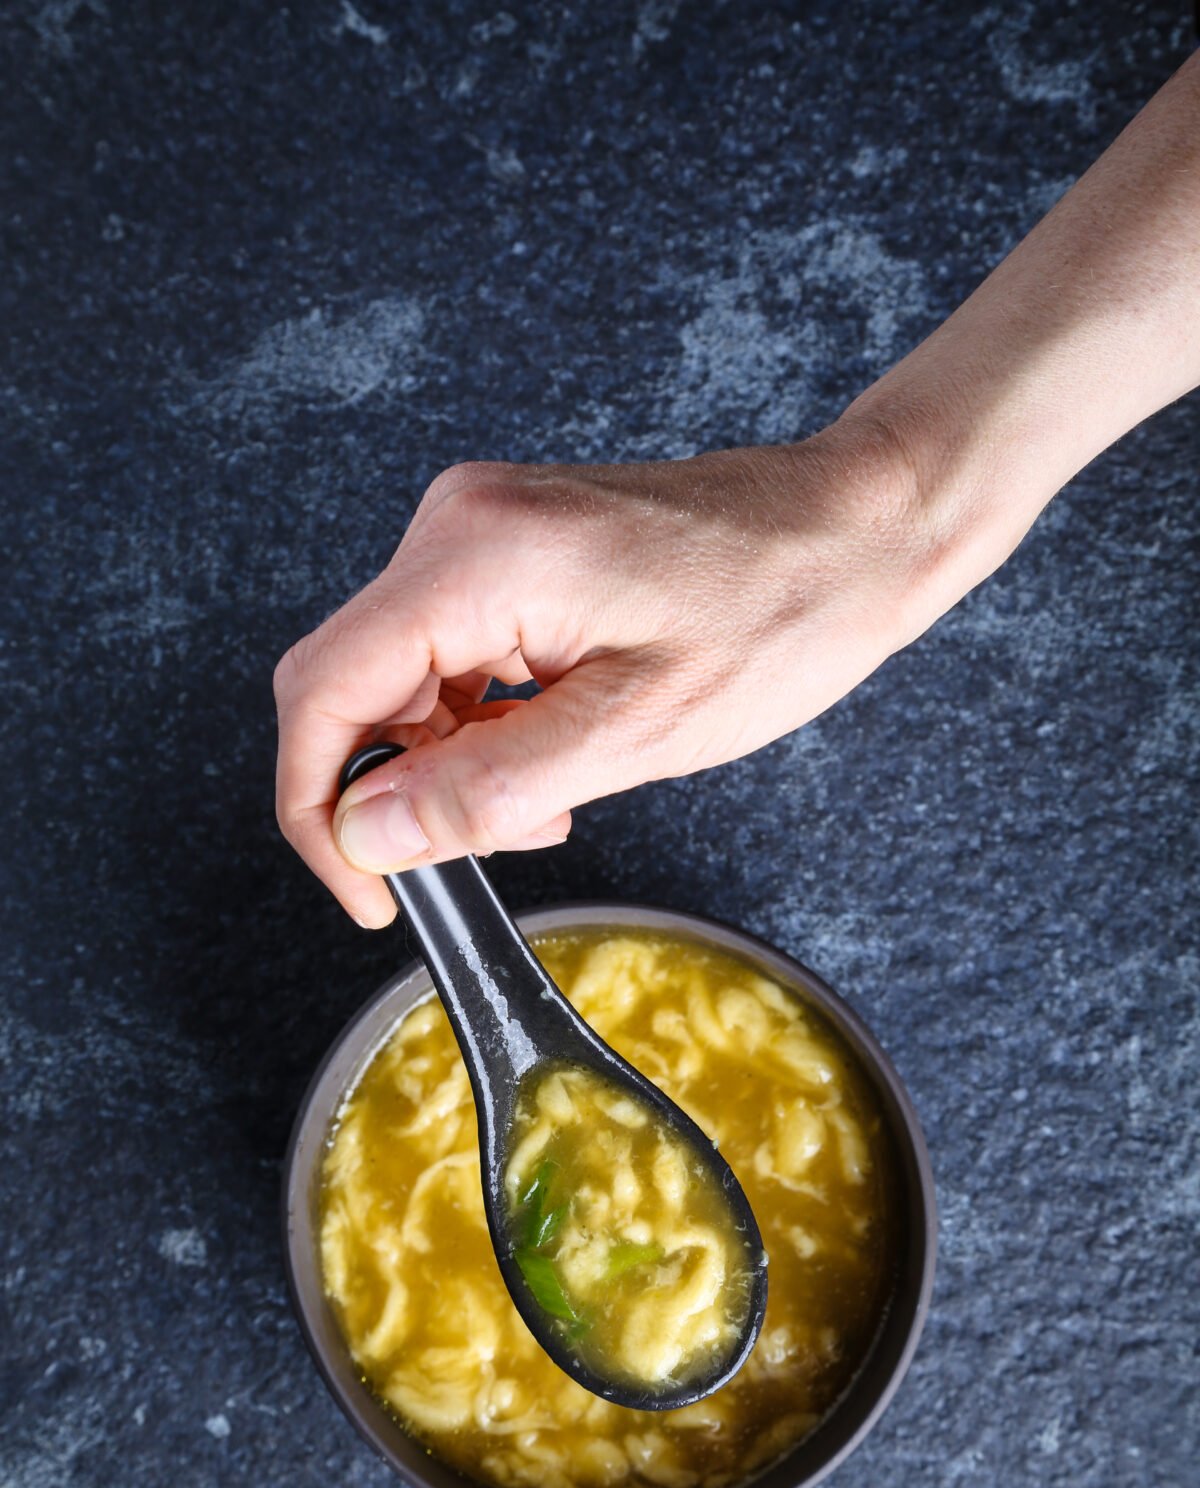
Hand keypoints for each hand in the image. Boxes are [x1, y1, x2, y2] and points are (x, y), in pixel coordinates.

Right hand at [273, 430, 941, 926]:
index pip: (323, 693)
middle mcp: (458, 526)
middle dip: (396, 790)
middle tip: (484, 849)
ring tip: (545, 801)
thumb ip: (488, 790)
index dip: (317, 810)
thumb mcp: (636, 733)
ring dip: (446, 762)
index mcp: (477, 559)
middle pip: (352, 686)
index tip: (365, 891)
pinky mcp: (509, 547)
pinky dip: (478, 722)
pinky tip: (549, 751)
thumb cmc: (778, 615)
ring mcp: (480, 529)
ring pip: (399, 678)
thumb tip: (368, 835)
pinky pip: (448, 652)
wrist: (855, 531)